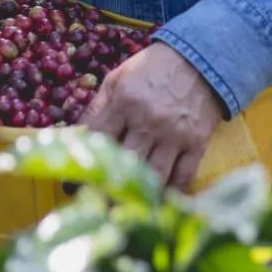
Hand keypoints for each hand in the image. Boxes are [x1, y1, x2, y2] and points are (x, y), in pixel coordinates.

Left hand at [81, 40, 224, 192]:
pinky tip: (158, 204)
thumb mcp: (119, 78)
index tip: (73, 184)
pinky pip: (183, 178)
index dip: (83, 163)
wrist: (199, 59)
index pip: (98, 139)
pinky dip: (170, 194)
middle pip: (125, 164)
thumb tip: (75, 138)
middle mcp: (148, 120)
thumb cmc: (152, 70)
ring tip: (124, 212)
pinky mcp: (197, 143)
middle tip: (97, 207)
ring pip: (154, 177)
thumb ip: (97, 108)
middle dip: (110, 187)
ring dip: (139, 197)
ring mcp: (174, 133)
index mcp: (124, 101)